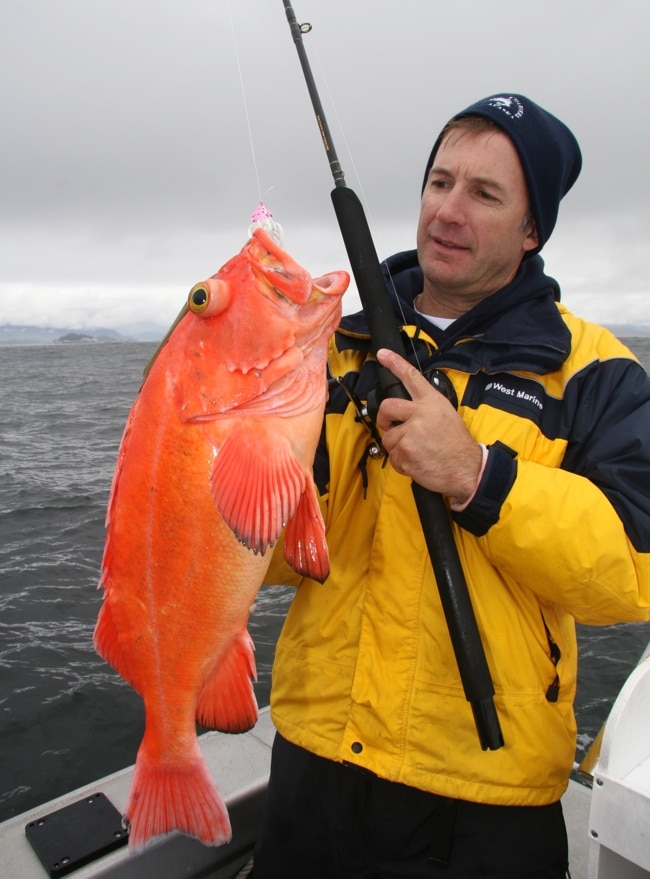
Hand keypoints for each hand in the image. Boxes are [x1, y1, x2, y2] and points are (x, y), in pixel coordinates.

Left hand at [375, 348, 482, 503]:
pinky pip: (392, 456)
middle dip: (384, 418)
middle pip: (388, 406)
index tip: (382, 354)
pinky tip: (417, 462)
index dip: (395, 363)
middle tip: (389, 426)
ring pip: (388, 437)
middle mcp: (420, 414)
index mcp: (432, 402)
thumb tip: (409, 411)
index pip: (411, 377)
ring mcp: (411, 432)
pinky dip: (401, 462)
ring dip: (398, 447)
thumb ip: (426, 410)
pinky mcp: (405, 451)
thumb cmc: (458, 446)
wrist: (467, 470)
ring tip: (417, 452)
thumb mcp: (447, 416)